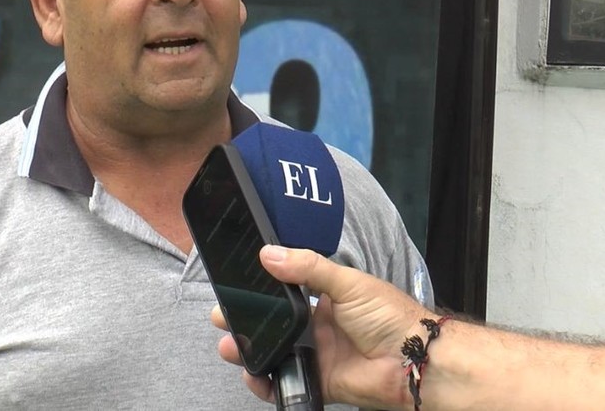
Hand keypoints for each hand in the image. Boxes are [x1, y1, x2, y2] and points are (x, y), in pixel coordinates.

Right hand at [211, 245, 432, 409]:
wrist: (415, 360)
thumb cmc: (389, 315)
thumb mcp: (348, 282)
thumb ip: (308, 268)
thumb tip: (268, 254)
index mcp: (325, 297)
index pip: (284, 290)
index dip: (258, 290)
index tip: (233, 286)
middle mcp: (318, 325)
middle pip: (273, 322)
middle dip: (245, 320)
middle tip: (222, 317)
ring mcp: (318, 354)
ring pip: (275, 352)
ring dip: (250, 350)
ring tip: (229, 347)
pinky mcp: (320, 381)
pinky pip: (288, 383)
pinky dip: (269, 383)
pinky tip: (253, 377)